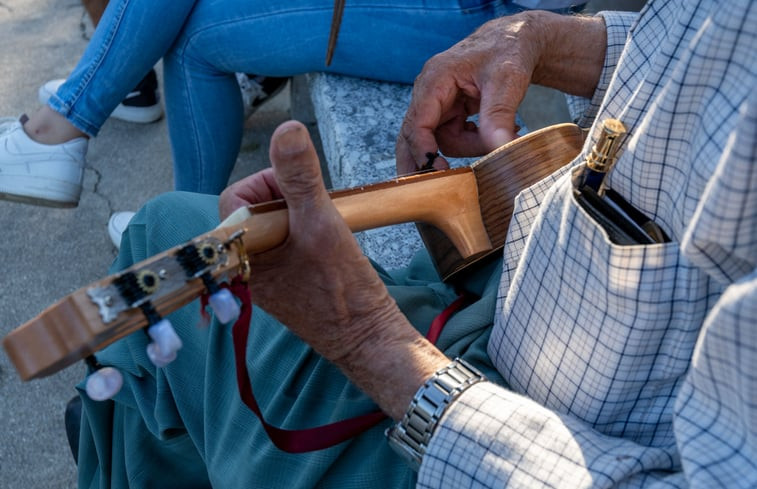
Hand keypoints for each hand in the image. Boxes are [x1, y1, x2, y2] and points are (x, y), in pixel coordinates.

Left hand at [221, 121, 448, 418]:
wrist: (368, 338)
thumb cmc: (343, 288)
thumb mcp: (322, 223)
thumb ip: (300, 177)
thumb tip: (287, 130)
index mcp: (243, 254)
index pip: (236, 199)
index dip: (268, 185)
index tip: (300, 191)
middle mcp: (248, 268)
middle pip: (257, 211)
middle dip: (289, 200)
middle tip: (318, 209)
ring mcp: (268, 279)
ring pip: (275, 228)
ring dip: (300, 217)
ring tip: (326, 227)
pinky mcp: (288, 286)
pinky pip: (288, 247)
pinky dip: (307, 236)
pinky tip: (329, 245)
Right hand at [395, 11, 605, 174]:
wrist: (515, 41)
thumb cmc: (507, 52)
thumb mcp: (507, 82)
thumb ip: (499, 116)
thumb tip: (501, 150)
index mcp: (435, 79)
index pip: (417, 123)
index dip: (424, 150)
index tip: (439, 171)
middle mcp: (429, 92)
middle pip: (412, 136)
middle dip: (422, 162)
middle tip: (431, 189)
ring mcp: (437, 104)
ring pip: (440, 141)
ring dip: (468, 148)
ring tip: (499, 136)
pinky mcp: (448, 113)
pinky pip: (451, 139)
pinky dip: (471, 143)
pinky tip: (491, 134)